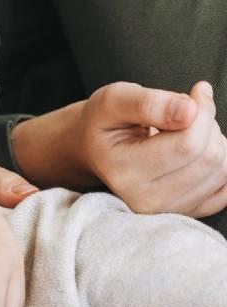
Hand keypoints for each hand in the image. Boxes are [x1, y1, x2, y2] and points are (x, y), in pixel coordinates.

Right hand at [36, 81, 226, 216]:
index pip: (188, 143)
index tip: (196, 91)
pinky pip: (226, 189)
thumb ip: (149, 102)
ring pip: (222, 171)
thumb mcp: (114, 99)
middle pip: (210, 157)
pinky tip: (197, 154)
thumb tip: (189, 110)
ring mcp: (166, 211)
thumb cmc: (104, 123)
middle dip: (208, 126)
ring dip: (215, 144)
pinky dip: (220, 165)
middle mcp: (144, 200)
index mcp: (124, 171)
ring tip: (187, 134)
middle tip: (187, 115)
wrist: (93, 152)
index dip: (202, 110)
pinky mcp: (185, 214)